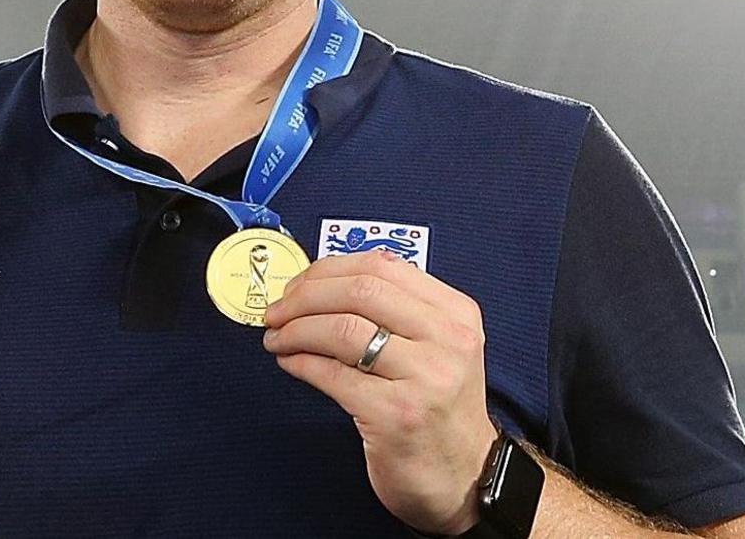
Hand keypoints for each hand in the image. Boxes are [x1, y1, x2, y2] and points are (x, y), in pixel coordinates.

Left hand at [262, 250, 494, 534]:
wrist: (466, 479)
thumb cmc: (439, 412)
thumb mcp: (437, 349)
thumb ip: (395, 312)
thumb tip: (321, 286)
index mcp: (456, 314)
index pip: (382, 266)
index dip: (328, 270)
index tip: (299, 284)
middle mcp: (447, 340)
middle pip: (360, 290)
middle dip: (305, 295)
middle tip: (278, 310)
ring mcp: (424, 378)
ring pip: (342, 328)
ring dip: (296, 329)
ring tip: (278, 337)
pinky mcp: (396, 415)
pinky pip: (333, 375)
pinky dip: (301, 362)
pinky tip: (290, 362)